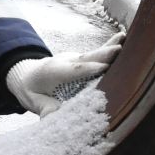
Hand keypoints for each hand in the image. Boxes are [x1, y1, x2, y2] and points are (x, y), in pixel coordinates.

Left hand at [6, 34, 122, 115]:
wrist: (29, 75)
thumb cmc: (33, 90)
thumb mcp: (33, 101)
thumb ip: (45, 108)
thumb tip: (56, 117)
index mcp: (54, 71)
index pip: (73, 69)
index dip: (88, 69)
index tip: (104, 68)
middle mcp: (67, 61)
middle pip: (87, 58)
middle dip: (103, 55)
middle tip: (118, 50)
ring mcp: (76, 59)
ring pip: (94, 54)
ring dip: (110, 48)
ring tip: (125, 39)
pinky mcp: (84, 60)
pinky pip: (98, 53)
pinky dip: (111, 46)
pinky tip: (124, 37)